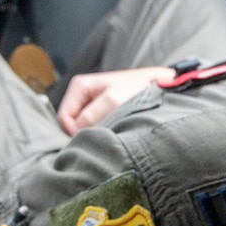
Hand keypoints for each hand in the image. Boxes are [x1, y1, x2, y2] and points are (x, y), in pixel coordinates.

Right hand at [57, 67, 174, 134]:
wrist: (163, 86)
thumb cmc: (139, 88)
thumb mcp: (113, 99)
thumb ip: (91, 116)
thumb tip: (75, 134)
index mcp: (79, 86)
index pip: (63, 118)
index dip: (74, 132)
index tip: (92, 139)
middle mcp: (82, 95)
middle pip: (71, 124)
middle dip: (84, 133)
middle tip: (104, 138)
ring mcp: (92, 105)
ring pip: (83, 128)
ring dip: (96, 133)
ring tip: (113, 133)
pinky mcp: (103, 113)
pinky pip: (95, 128)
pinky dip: (103, 133)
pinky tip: (116, 132)